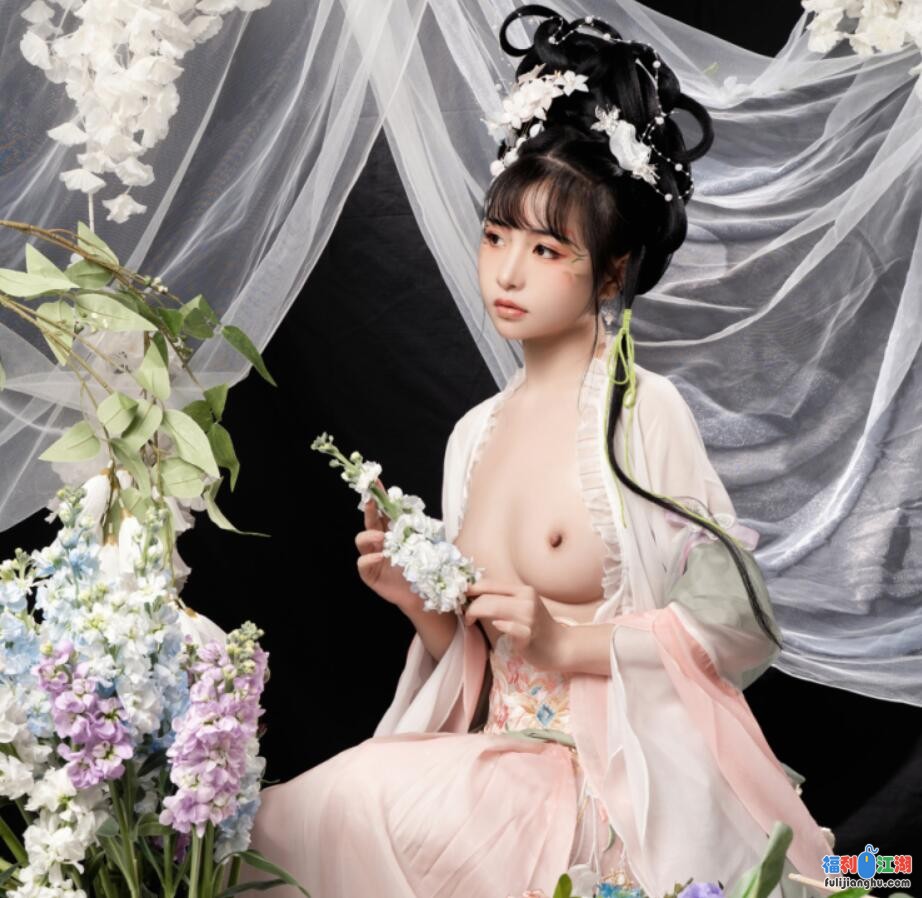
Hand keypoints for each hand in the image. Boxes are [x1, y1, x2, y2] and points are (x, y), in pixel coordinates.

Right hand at [355, 478, 416, 609]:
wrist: (422, 593)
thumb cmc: (423, 567)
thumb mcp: (425, 543)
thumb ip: (419, 527)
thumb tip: (418, 509)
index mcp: (392, 531)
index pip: (383, 510)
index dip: (378, 496)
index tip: (375, 482)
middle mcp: (380, 541)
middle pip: (369, 520)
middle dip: (369, 508)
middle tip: (372, 500)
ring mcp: (373, 556)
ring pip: (361, 540)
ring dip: (369, 535)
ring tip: (381, 538)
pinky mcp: (370, 574)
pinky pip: (362, 563)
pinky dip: (369, 559)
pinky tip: (380, 556)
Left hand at [463, 578, 568, 671]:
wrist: (561, 647)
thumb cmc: (538, 628)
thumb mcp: (524, 607)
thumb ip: (505, 600)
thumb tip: (476, 596)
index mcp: (524, 591)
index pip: (491, 584)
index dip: (472, 588)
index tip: (461, 596)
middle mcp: (527, 600)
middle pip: (488, 598)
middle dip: (471, 607)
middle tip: (465, 616)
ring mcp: (529, 617)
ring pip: (494, 609)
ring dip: (476, 615)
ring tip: (470, 622)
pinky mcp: (529, 634)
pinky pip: (509, 627)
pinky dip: (500, 626)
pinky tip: (497, 626)